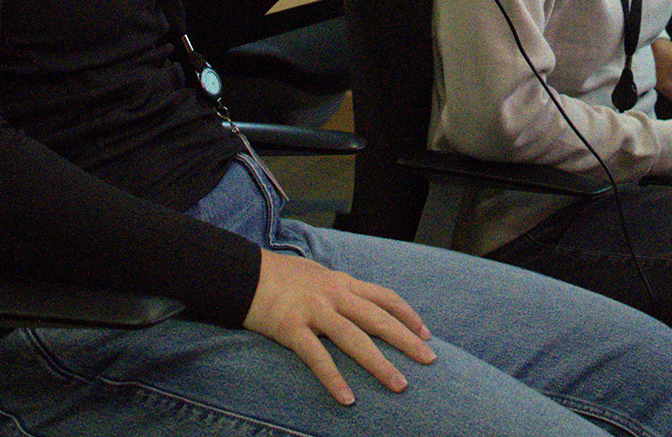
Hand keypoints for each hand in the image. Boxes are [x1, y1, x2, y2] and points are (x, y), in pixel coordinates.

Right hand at [244, 248, 435, 405]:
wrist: (242, 272)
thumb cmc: (277, 274)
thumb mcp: (314, 272)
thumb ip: (335, 286)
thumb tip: (353, 298)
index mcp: (340, 282)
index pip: (383, 296)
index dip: (407, 315)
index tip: (425, 333)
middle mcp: (332, 295)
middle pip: (378, 319)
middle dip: (407, 340)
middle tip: (429, 360)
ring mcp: (313, 311)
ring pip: (354, 339)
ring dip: (380, 364)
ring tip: (400, 385)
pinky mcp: (291, 328)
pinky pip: (317, 357)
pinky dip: (334, 378)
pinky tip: (347, 398)